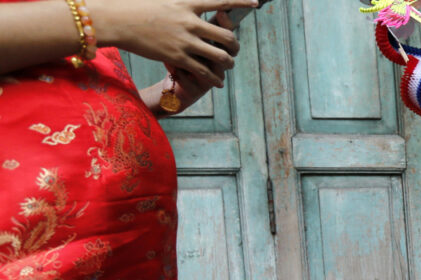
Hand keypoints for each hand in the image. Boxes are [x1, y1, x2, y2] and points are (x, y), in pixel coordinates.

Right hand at [91, 0, 257, 87]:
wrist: (117, 20)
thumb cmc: (136, 7)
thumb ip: (182, 2)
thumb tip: (192, 2)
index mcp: (187, 4)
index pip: (221, 2)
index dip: (241, 1)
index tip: (256, 2)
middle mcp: (190, 22)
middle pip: (226, 35)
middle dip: (235, 45)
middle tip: (234, 49)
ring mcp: (185, 41)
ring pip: (220, 55)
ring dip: (228, 62)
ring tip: (227, 65)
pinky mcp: (177, 57)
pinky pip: (204, 71)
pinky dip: (214, 78)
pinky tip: (218, 82)